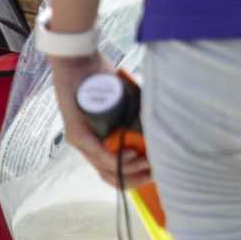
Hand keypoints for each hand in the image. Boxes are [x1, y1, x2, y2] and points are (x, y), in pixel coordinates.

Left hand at [51, 53, 148, 190]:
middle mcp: (87, 144)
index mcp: (98, 138)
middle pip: (109, 174)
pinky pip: (97, 152)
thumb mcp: (124, 99)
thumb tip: (163, 120)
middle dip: (135, 179)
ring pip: (105, 167)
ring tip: (149, 164)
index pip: (114, 168)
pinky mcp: (77, 132)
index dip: (135, 175)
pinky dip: (116, 158)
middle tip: (156, 173)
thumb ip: (137, 113)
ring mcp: (80, 140)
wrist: (77, 60)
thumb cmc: (100, 77)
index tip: (156, 171)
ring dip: (129, 170)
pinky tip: (131, 156)